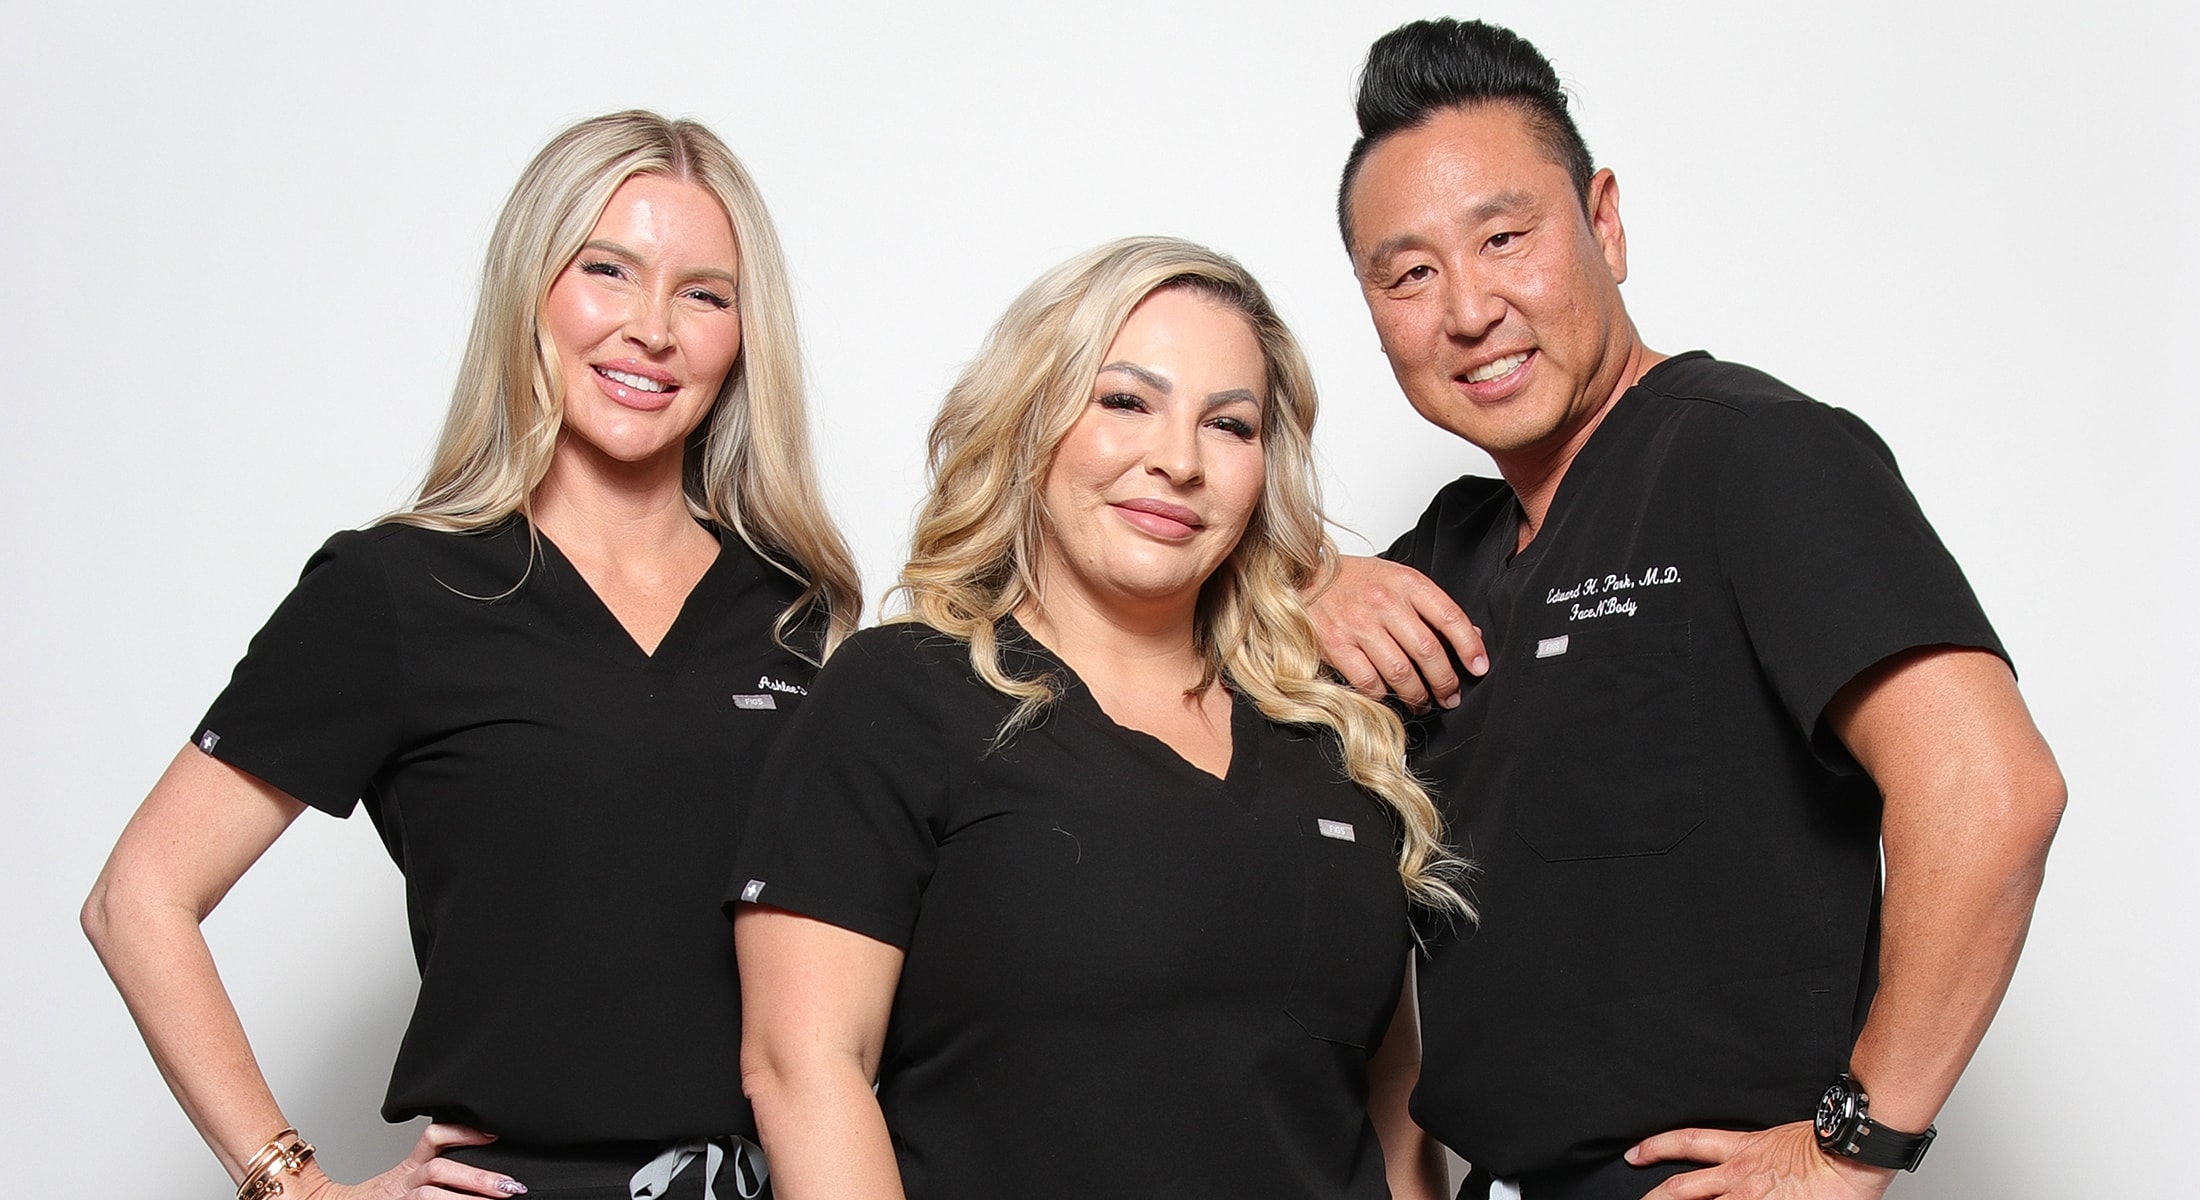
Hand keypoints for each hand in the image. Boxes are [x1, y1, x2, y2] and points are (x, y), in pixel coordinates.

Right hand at [295, 1124, 523, 1198]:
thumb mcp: (401, 1181)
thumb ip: (433, 1165)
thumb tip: (483, 1154)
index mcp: (405, 1170)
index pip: (432, 1139)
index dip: (463, 1133)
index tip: (493, 1134)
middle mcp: (401, 1184)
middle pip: (440, 1170)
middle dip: (477, 1177)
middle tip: (509, 1186)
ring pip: (432, 1196)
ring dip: (467, 1198)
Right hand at [1307, 555, 1486, 710]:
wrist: (1301, 576)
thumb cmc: (1353, 580)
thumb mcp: (1397, 579)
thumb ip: (1431, 607)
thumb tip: (1471, 635)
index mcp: (1406, 583)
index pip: (1450, 617)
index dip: (1470, 647)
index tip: (1478, 667)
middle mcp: (1384, 603)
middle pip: (1428, 651)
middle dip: (1445, 681)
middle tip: (1450, 695)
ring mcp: (1358, 625)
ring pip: (1401, 672)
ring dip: (1418, 696)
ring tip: (1423, 703)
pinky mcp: (1336, 646)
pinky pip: (1369, 682)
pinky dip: (1384, 696)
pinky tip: (1389, 697)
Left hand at [1626, 1121, 1894, 1199]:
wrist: (1848, 1151)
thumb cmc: (1825, 1145)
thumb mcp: (1779, 1141)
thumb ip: (1754, 1155)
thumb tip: (1740, 1169)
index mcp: (1741, 1149)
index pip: (1688, 1143)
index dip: (1657, 1147)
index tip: (1636, 1153)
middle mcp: (1738, 1175)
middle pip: (1681, 1187)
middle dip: (1653, 1198)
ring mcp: (1749, 1196)